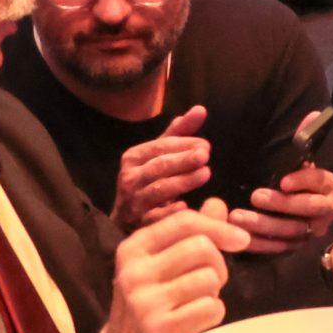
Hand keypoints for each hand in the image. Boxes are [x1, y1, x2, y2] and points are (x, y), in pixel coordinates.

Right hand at [80, 199, 248, 332]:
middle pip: (202, 247)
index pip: (184, 222)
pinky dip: (213, 315)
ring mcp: (145, 302)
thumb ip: (191, 236)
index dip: (219, 226)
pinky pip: (211, 308)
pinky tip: (195, 323)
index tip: (241, 239)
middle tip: (208, 284)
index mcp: (133, 250)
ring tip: (195, 304)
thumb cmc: (147, 309)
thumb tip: (218, 203)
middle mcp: (134, 272)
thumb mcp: (162, 267)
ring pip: (209, 278)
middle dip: (218, 265)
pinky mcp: (160, 330)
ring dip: (214, 292)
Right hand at [111, 106, 210, 229]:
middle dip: (183, 159)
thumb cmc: (148, 180)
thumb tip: (200, 109)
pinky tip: (186, 205)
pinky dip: (169, 211)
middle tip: (206, 155)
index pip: (159, 147)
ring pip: (158, 189)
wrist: (127, 220)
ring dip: (183, 181)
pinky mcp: (139, 223)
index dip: (183, 144)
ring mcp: (133, 201)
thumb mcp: (160, 155)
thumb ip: (179, 134)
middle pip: (159, 166)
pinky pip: (155, 217)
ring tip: (206, 173)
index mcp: (133, 157)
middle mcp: (129, 177)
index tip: (205, 145)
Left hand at [230, 165, 332, 252]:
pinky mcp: (297, 246)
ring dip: (264, 224)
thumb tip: (282, 159)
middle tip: (256, 197)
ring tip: (238, 217)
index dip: (302, 181)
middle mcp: (326, 210)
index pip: (319, 180)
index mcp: (327, 186)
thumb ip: (291, 166)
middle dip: (282, 203)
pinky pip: (279, 247)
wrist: (297, 209)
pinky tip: (240, 235)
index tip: (282, 182)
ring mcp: (313, 230)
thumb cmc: (290, 181)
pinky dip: (259, 243)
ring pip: (292, 230)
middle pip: (309, 207)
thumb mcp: (294, 170)